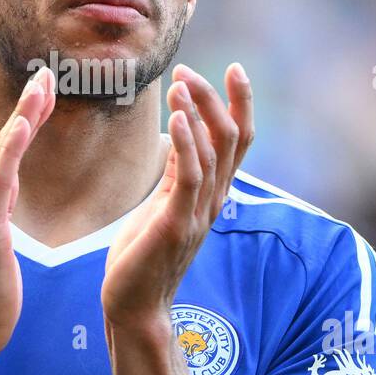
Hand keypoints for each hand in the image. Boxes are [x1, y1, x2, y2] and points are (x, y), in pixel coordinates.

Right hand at [0, 67, 55, 363]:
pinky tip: (23, 127)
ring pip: (0, 155)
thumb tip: (8, 189)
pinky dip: (9, 150)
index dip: (22, 122)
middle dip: (24, 109)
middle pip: (0, 145)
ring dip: (21, 118)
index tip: (42, 94)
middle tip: (46, 75)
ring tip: (41, 87)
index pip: (2, 155)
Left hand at [101, 63, 253, 330]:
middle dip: (214, 98)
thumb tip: (179, 134)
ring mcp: (198, 213)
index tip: (234, 68)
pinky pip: (188, 177)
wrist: (134, 306)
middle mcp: (213, 200)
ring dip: (197, 112)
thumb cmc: (143, 255)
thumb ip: (178, 172)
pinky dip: (185, 143)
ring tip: (180, 83)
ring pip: (212, 151)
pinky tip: (174, 118)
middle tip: (187, 70)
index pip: (239, 140)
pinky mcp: (176, 225)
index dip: (242, 103)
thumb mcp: (164, 204)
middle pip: (230, 137)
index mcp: (212, 193)